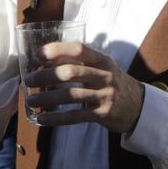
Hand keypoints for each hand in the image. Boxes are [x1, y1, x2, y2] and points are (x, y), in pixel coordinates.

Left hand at [22, 42, 145, 135]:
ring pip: (70, 95)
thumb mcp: (102, 68)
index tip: (39, 54)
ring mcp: (105, 95)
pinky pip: (75, 116)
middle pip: (71, 72)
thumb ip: (79, 62)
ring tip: (31, 100)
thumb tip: (46, 60)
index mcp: (102, 60)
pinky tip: (42, 119)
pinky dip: (56, 118)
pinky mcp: (103, 114)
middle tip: (29, 80)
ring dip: (47, 98)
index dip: (58, 49)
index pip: (79, 49)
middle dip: (45, 76)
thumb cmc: (112, 83)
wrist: (138, 106)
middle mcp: (104, 76)